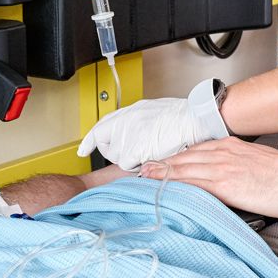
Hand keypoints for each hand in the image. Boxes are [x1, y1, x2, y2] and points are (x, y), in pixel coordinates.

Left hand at [79, 94, 226, 167]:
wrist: (194, 118)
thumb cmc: (183, 117)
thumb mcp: (154, 112)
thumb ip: (139, 122)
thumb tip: (134, 133)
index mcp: (130, 112)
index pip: (101, 127)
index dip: (91, 141)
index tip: (83, 150)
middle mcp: (125, 122)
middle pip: (106, 146)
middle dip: (117, 152)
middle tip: (135, 151)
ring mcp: (128, 135)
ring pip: (117, 157)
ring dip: (130, 159)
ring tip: (149, 150)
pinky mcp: (134, 149)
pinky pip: (127, 164)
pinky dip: (138, 165)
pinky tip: (151, 156)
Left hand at [142, 137, 277, 222]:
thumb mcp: (260, 161)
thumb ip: (240, 162)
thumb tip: (229, 172)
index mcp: (233, 146)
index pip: (197, 149)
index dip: (178, 156)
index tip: (164, 161)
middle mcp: (224, 153)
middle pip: (185, 157)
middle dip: (163, 163)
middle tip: (144, 169)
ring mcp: (223, 168)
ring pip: (184, 168)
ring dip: (162, 172)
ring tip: (145, 176)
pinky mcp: (224, 185)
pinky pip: (192, 183)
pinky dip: (174, 183)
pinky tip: (162, 186)